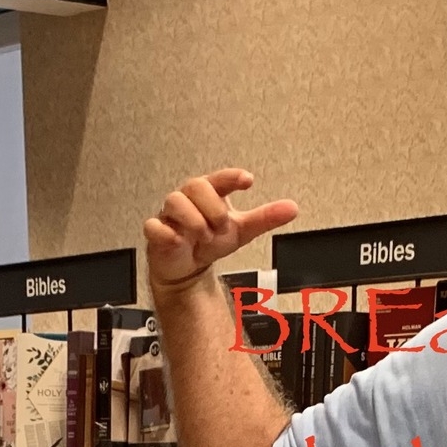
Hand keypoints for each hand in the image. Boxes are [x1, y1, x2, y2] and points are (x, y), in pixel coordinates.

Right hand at [143, 169, 298, 294]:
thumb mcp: (241, 230)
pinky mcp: (157, 233)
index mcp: (209, 193)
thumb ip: (265, 218)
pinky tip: (179, 240)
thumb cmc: (211, 241)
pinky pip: (154, 226)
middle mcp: (189, 199)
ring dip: (194, 220)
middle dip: (213, 206)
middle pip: (196, 185)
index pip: (219, 178)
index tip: (247, 180)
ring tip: (205, 236)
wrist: (188, 269)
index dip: (231, 177)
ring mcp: (171, 215)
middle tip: (222, 225)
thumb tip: (292, 208)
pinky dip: (167, 232)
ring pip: (175, 202)